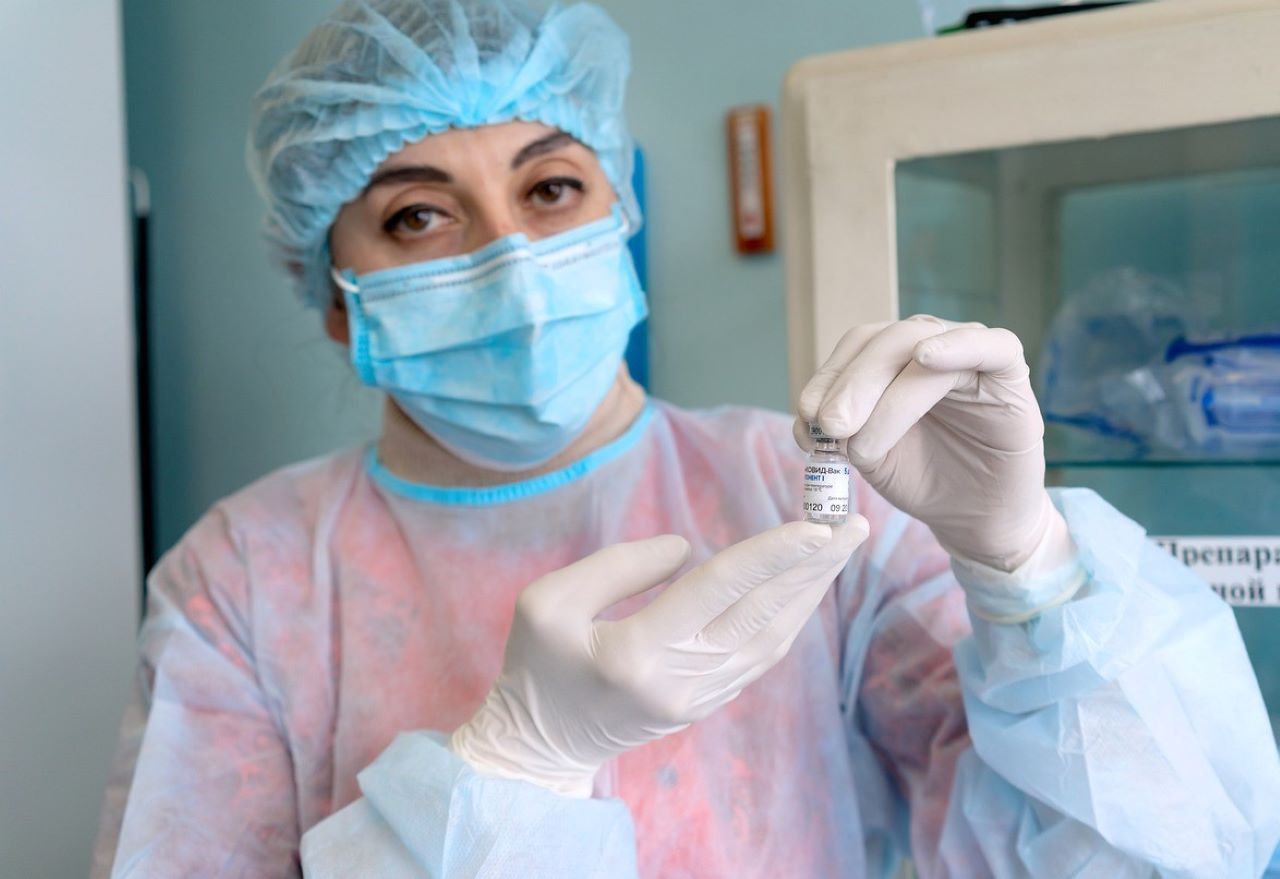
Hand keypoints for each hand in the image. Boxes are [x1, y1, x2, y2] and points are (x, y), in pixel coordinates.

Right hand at [449, 518, 868, 795]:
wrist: (540, 746)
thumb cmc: (536, 665)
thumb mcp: (547, 601)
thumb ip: (618, 566)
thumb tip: (688, 549)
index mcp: (636, 652)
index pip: (718, 590)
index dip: (769, 554)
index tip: (814, 524)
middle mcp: (679, 680)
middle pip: (763, 615)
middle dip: (813, 567)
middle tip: (853, 523)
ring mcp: (698, 698)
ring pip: (773, 639)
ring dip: (810, 591)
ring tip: (839, 547)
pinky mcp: (706, 704)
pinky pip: (761, 656)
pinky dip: (790, 616)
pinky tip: (807, 586)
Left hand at [795, 316, 1056, 570]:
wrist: (976, 518)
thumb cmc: (923, 478)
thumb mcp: (870, 454)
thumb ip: (840, 430)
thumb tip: (810, 417)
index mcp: (895, 361)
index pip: (857, 347)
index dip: (828, 376)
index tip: (806, 417)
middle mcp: (931, 348)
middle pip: (884, 342)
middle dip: (852, 384)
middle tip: (831, 426)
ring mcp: (970, 356)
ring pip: (922, 345)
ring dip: (886, 392)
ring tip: (864, 446)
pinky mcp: (1009, 372)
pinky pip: (989, 345)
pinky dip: (957, 346)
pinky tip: (928, 358)